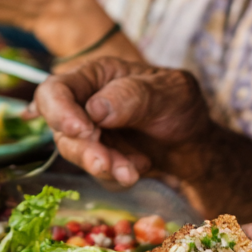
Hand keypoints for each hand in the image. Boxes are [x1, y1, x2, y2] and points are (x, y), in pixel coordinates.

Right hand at [33, 57, 215, 185]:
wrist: (195, 141)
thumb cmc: (180, 104)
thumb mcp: (168, 91)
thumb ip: (134, 95)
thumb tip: (94, 109)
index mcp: (96, 76)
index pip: (56, 90)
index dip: (59, 111)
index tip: (83, 131)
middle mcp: (86, 103)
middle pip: (61, 129)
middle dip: (84, 150)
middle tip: (106, 164)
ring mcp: (91, 134)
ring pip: (77, 154)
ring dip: (102, 166)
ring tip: (133, 172)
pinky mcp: (100, 159)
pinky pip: (96, 174)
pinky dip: (117, 176)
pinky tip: (141, 167)